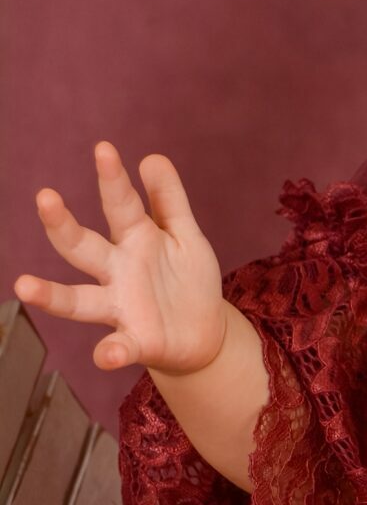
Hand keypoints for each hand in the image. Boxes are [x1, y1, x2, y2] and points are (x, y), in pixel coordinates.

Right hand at [13, 141, 226, 374]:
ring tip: (25, 285)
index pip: (121, 204)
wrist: (204, 333)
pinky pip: (118, 347)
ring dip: (52, 295)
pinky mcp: (135, 341)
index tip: (104, 148)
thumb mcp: (185, 234)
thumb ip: (169, 200)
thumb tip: (152, 157)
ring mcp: (121, 306)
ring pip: (79, 300)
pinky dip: (110, 352)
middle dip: (62, 225)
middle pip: (82, 247)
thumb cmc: (186, 278)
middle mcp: (118, 271)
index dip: (113, 178)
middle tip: (45, 199)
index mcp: (135, 239)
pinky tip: (105, 355)